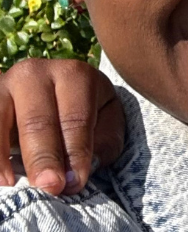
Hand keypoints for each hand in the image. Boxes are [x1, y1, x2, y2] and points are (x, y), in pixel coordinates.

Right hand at [0, 58, 124, 194]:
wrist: (51, 91)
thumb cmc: (83, 109)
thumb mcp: (105, 119)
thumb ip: (104, 142)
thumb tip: (78, 173)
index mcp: (74, 75)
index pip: (75, 118)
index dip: (75, 152)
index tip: (74, 182)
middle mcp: (36, 74)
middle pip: (38, 121)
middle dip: (44, 157)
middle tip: (50, 186)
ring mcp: (5, 84)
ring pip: (2, 121)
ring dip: (4, 156)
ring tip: (11, 185)